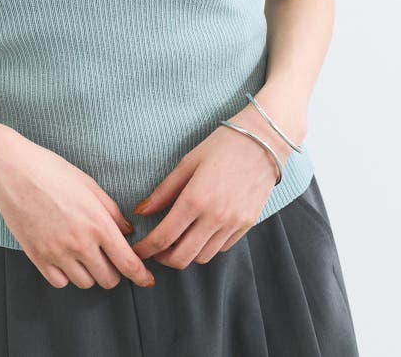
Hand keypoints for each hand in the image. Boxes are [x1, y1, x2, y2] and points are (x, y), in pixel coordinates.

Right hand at [0, 132, 156, 289]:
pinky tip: (65, 257)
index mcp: (98, 224)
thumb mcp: (89, 184)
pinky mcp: (38, 258)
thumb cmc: (51, 171)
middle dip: (114, 271)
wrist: (13, 172)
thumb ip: (111, 211)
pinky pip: (60, 282)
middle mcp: (80, 244)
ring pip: (85, 283)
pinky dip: (66, 275)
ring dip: (90, 273)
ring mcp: (58, 254)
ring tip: (84, 254)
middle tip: (109, 257)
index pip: (127, 263)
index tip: (146, 280)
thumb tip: (127, 231)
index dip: (141, 276)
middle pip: (108, 279)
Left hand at [129, 99, 305, 268]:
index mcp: (195, 199)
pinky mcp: (247, 225)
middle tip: (154, 249)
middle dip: (162, 258)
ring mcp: (234, 224)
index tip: (137, 251)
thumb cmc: (222, 145)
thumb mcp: (187, 162)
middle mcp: (215, 217)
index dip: (146, 249)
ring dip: (185, 254)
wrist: (263, 141)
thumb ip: (163, 191)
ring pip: (202, 257)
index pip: (163, 237)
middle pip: (182, 257)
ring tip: (176, 240)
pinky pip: (221, 248)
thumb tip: (140, 211)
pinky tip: (199, 232)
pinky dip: (206, 247)